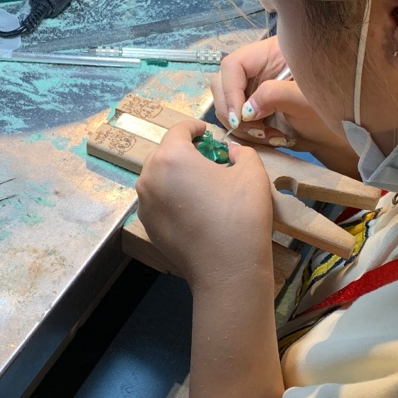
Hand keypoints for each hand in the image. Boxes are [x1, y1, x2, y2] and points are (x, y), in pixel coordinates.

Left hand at [135, 119, 273, 290]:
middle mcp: (149, 177)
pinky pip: (158, 200)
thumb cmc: (241, 216)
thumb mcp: (252, 173)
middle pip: (165, 153)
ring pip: (158, 178)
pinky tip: (193, 208)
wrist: (227, 269)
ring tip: (199, 184)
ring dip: (176, 175)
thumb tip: (230, 152)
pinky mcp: (148, 226)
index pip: (179, 130)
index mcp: (172, 157)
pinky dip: (171, 197)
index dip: (195, 127)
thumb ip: (241, 152)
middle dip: (185, 151)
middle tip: (207, 158)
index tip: (206, 132)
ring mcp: (145, 204)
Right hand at [212, 36, 359, 176]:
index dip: (230, 90)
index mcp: (272, 52)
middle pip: (223, 82)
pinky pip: (236, 119)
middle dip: (231, 110)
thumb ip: (274, 96)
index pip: (234, 64)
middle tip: (254, 130)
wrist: (345, 132)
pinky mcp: (255, 106)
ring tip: (268, 136)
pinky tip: (269, 137)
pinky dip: (247, 132)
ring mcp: (255, 87)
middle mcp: (260, 66)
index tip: (238, 118)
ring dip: (241, 125)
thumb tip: (244, 110)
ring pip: (226, 103)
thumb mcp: (306, 99)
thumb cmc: (336, 108)